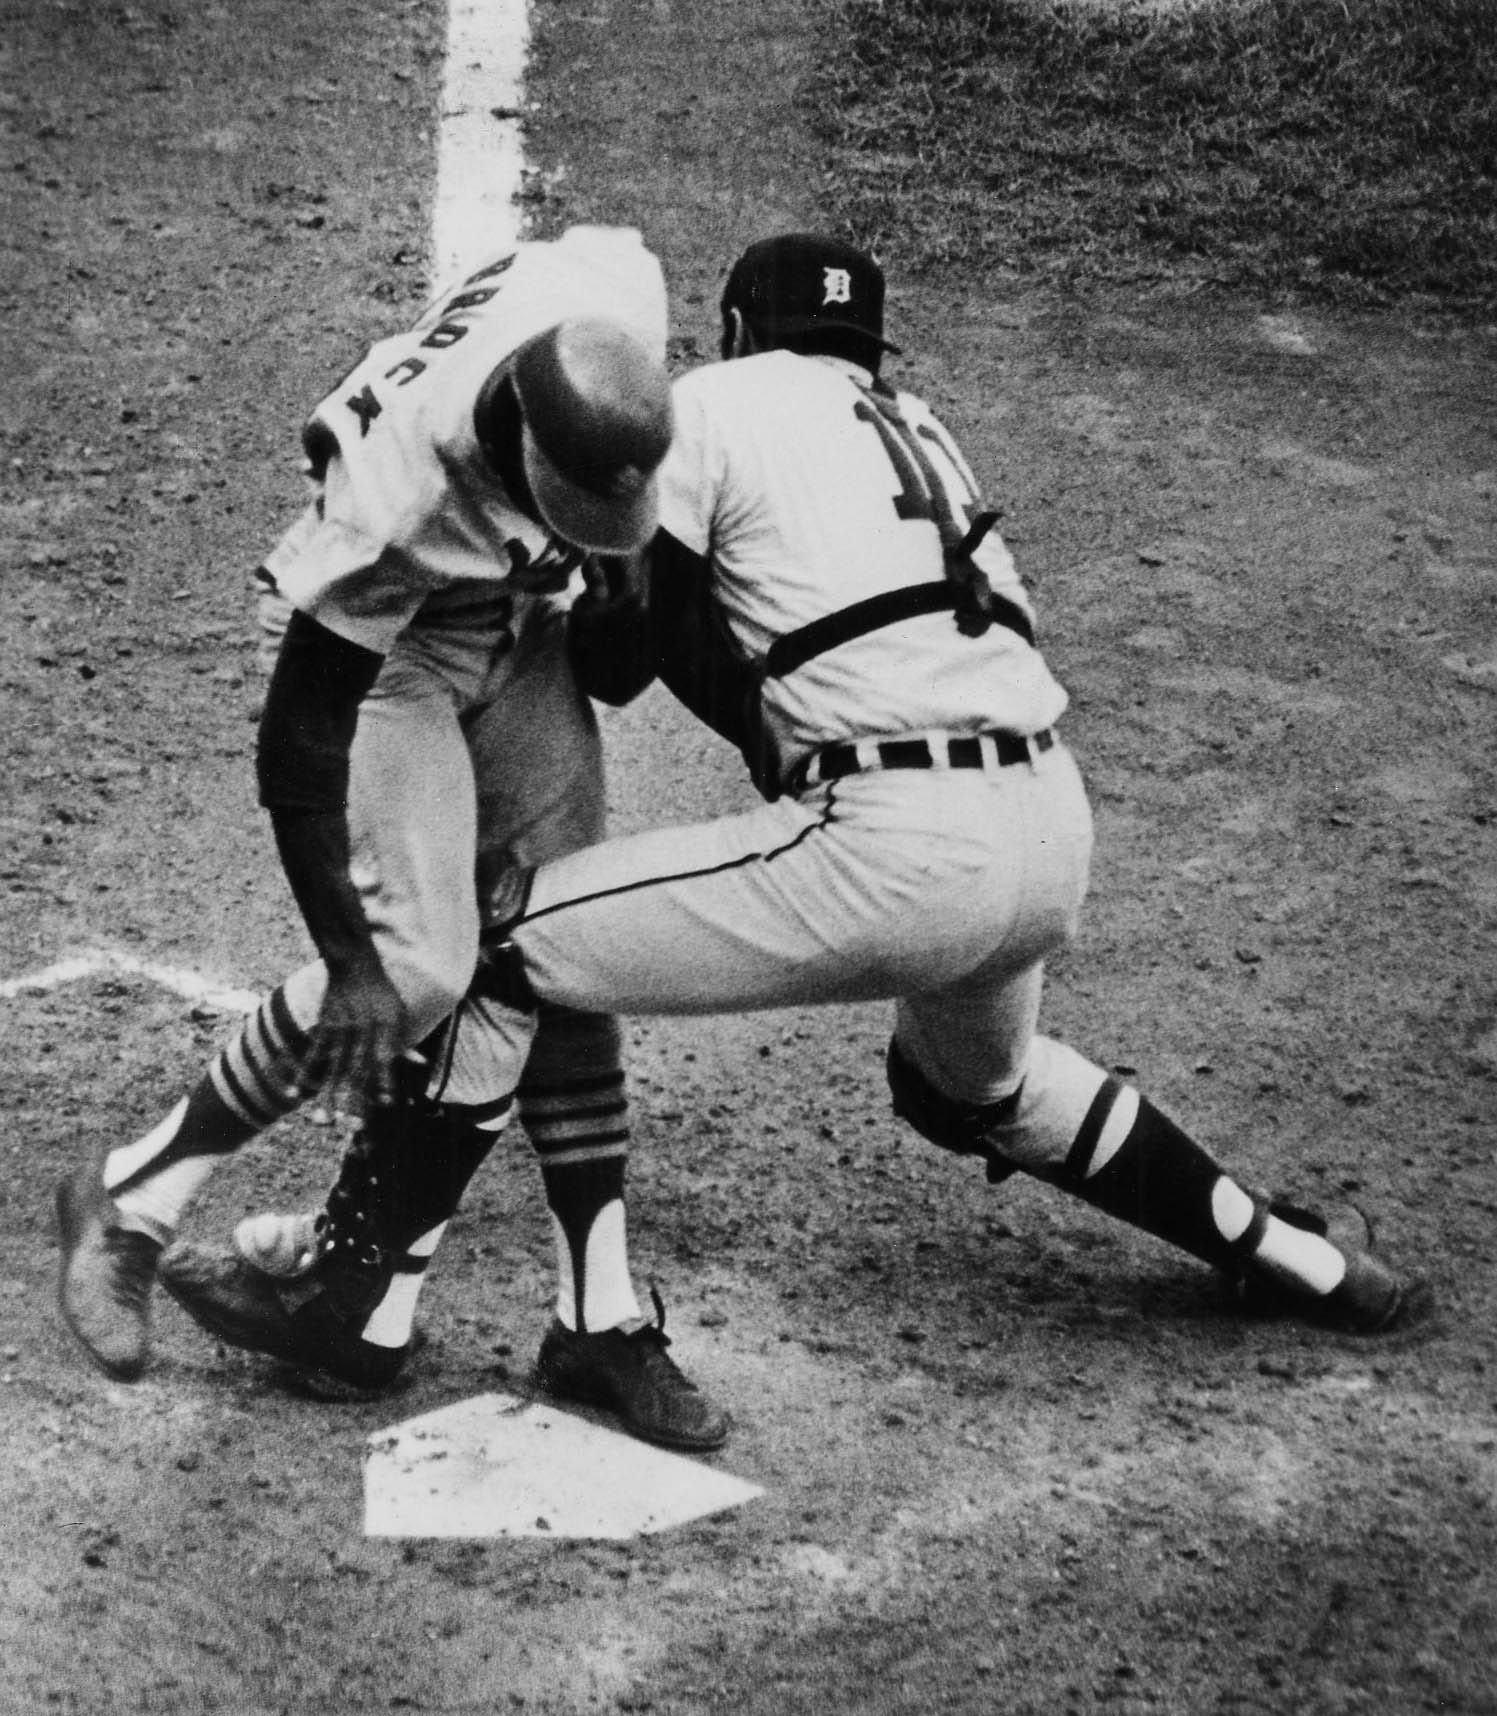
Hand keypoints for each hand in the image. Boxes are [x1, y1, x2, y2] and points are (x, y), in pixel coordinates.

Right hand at [298, 962, 409, 1109]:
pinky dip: (303, 1074)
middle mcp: (364, 1031)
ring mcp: (342, 1030)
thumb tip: (421, 1063)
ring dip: (326, 1095)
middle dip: (353, 1099)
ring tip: (321, 1120)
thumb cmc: (381, 994)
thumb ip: (403, 1042)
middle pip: (357, 1070)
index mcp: (385, 1029)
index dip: (385, 1080)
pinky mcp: (325, 1028)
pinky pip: (312, 1054)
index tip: (385, 1103)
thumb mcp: (398, 1014)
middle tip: (351, 1127)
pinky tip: (294, 1093)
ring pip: (333, 1068)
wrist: (354, 965)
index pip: (385, 1059)